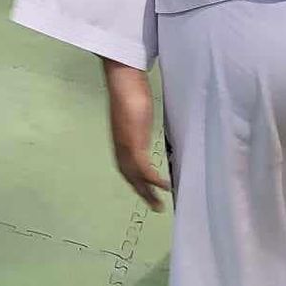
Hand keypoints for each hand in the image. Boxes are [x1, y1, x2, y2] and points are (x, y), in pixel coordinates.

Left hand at [103, 58, 170, 210]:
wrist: (122, 78)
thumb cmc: (131, 89)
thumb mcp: (137, 111)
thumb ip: (140, 120)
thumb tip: (146, 123)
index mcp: (121, 139)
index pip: (126, 165)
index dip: (136, 180)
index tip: (146, 191)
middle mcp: (120, 144)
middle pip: (129, 175)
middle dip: (142, 192)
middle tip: (156, 207)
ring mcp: (126, 144)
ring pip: (134, 175)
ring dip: (147, 192)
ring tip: (160, 205)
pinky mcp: (133, 141)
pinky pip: (143, 167)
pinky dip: (152, 180)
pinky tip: (164, 186)